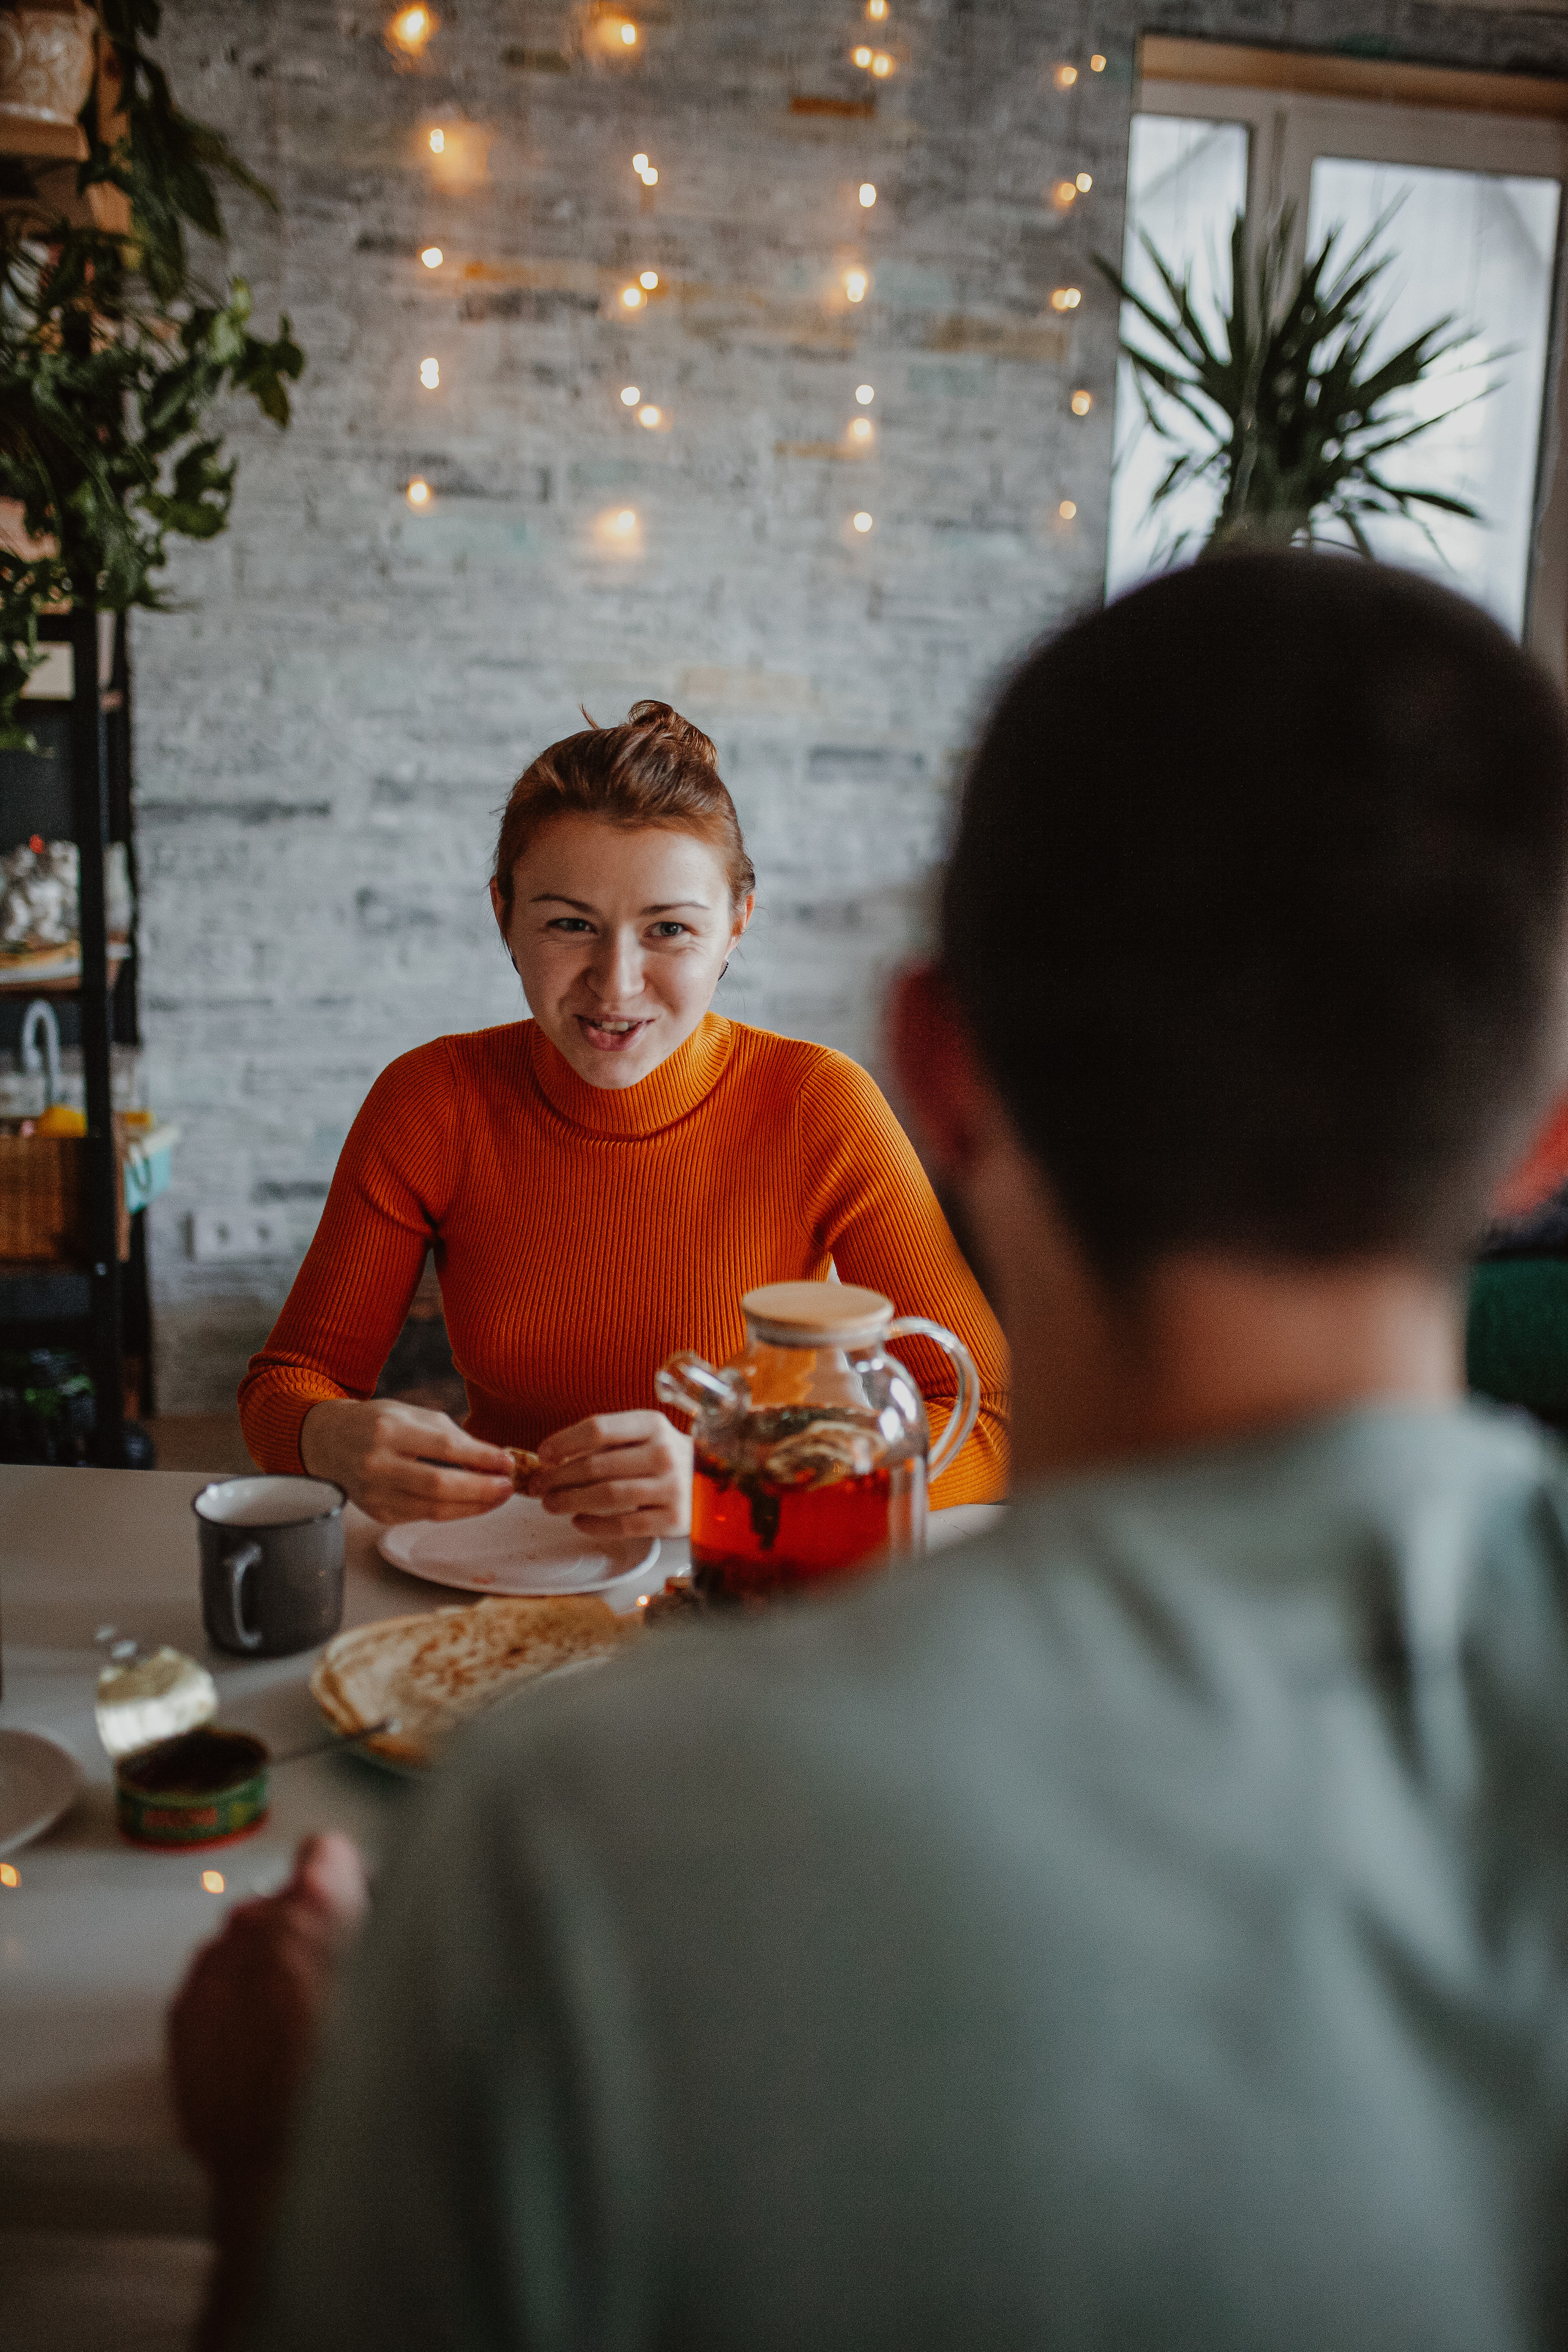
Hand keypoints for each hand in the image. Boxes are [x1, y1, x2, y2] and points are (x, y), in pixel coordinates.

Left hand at [168, 1833, 368, 2347]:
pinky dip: (236, 2000)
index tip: (368, 1908)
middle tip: (344, 1976)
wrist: (290, 2173)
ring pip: (244, 1941)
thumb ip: (385, 1933)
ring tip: (305, 2018)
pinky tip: (266, 2041)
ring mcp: (212, 1972)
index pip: (329, 1855)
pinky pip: (212, 1983)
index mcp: (315, 1909)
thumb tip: (380, 1899)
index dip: (354, 1886)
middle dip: (310, 1930)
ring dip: (270, 1965)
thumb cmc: (351, 2089)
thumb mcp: (404, 1995)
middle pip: (284, 1901)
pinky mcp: (185, 2016)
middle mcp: (255, 1929)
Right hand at [300, 1398, 513, 1524]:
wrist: (330, 1441)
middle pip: (439, 1485)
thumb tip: (493, 1460)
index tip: (507, 1462)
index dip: (481, 1458)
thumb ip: (451, 1435)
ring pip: (433, 1510)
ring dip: (472, 1506)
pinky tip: (470, 1504)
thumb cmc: (378, 1424)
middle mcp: (378, 1463)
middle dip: (481, 1489)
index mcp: (389, 1430)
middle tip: (507, 1487)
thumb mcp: (412, 1415)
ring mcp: (375, 1493)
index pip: (445, 1447)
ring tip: (497, 1498)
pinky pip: (423, 1517)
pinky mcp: (378, 1513)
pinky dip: (452, 1512)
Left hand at [528, 1409, 691, 1538]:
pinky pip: (625, 1525)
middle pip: (597, 1466)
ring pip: (607, 1496)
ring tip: (552, 1504)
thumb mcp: (644, 1436)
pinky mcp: (674, 1520)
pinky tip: (579, 1522)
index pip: (598, 1429)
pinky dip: (595, 1525)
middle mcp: (664, 1453)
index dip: (564, 1442)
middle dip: (559, 1478)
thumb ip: (607, 1442)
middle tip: (539, 1487)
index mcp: (652, 1424)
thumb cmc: (664, 1458)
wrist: (715, 1481)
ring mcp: (671, 1488)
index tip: (543, 1455)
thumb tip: (554, 1459)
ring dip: (571, 1501)